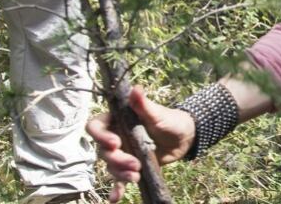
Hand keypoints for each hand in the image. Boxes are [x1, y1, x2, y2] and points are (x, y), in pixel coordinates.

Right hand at [86, 86, 194, 202]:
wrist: (184, 137)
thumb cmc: (170, 120)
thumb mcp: (158, 114)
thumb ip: (143, 104)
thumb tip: (135, 89)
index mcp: (117, 120)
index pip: (96, 127)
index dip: (100, 136)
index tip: (116, 143)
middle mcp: (116, 137)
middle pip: (103, 151)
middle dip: (117, 160)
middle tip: (135, 163)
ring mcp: (122, 153)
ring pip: (111, 166)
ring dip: (120, 173)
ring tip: (137, 176)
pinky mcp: (130, 166)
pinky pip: (118, 179)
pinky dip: (116, 188)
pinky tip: (115, 198)